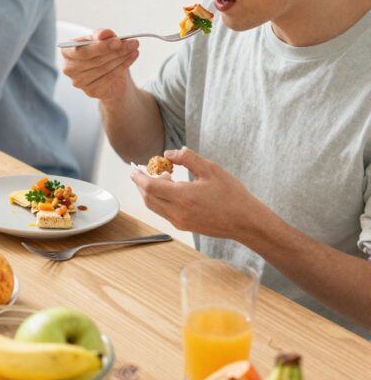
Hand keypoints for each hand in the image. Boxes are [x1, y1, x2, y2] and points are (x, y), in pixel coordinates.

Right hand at [60, 28, 139, 100]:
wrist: (108, 73)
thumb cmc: (101, 53)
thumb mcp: (101, 39)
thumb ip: (102, 34)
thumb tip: (104, 34)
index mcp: (67, 52)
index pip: (82, 51)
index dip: (101, 47)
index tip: (118, 41)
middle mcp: (69, 69)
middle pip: (95, 60)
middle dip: (116, 51)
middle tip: (133, 44)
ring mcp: (79, 82)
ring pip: (104, 69)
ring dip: (122, 58)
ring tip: (133, 50)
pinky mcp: (91, 91)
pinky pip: (109, 78)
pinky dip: (123, 67)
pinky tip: (131, 59)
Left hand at [130, 148, 265, 238]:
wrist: (245, 221)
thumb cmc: (231, 194)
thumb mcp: (211, 169)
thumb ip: (187, 158)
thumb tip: (168, 153)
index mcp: (183, 196)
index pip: (150, 187)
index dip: (139, 177)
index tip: (134, 168)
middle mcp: (177, 212)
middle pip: (148, 198)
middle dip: (140, 184)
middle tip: (140, 171)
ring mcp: (179, 221)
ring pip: (154, 206)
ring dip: (149, 192)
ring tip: (157, 177)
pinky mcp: (183, 226)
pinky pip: (163, 212)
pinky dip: (158, 200)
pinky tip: (168, 189)